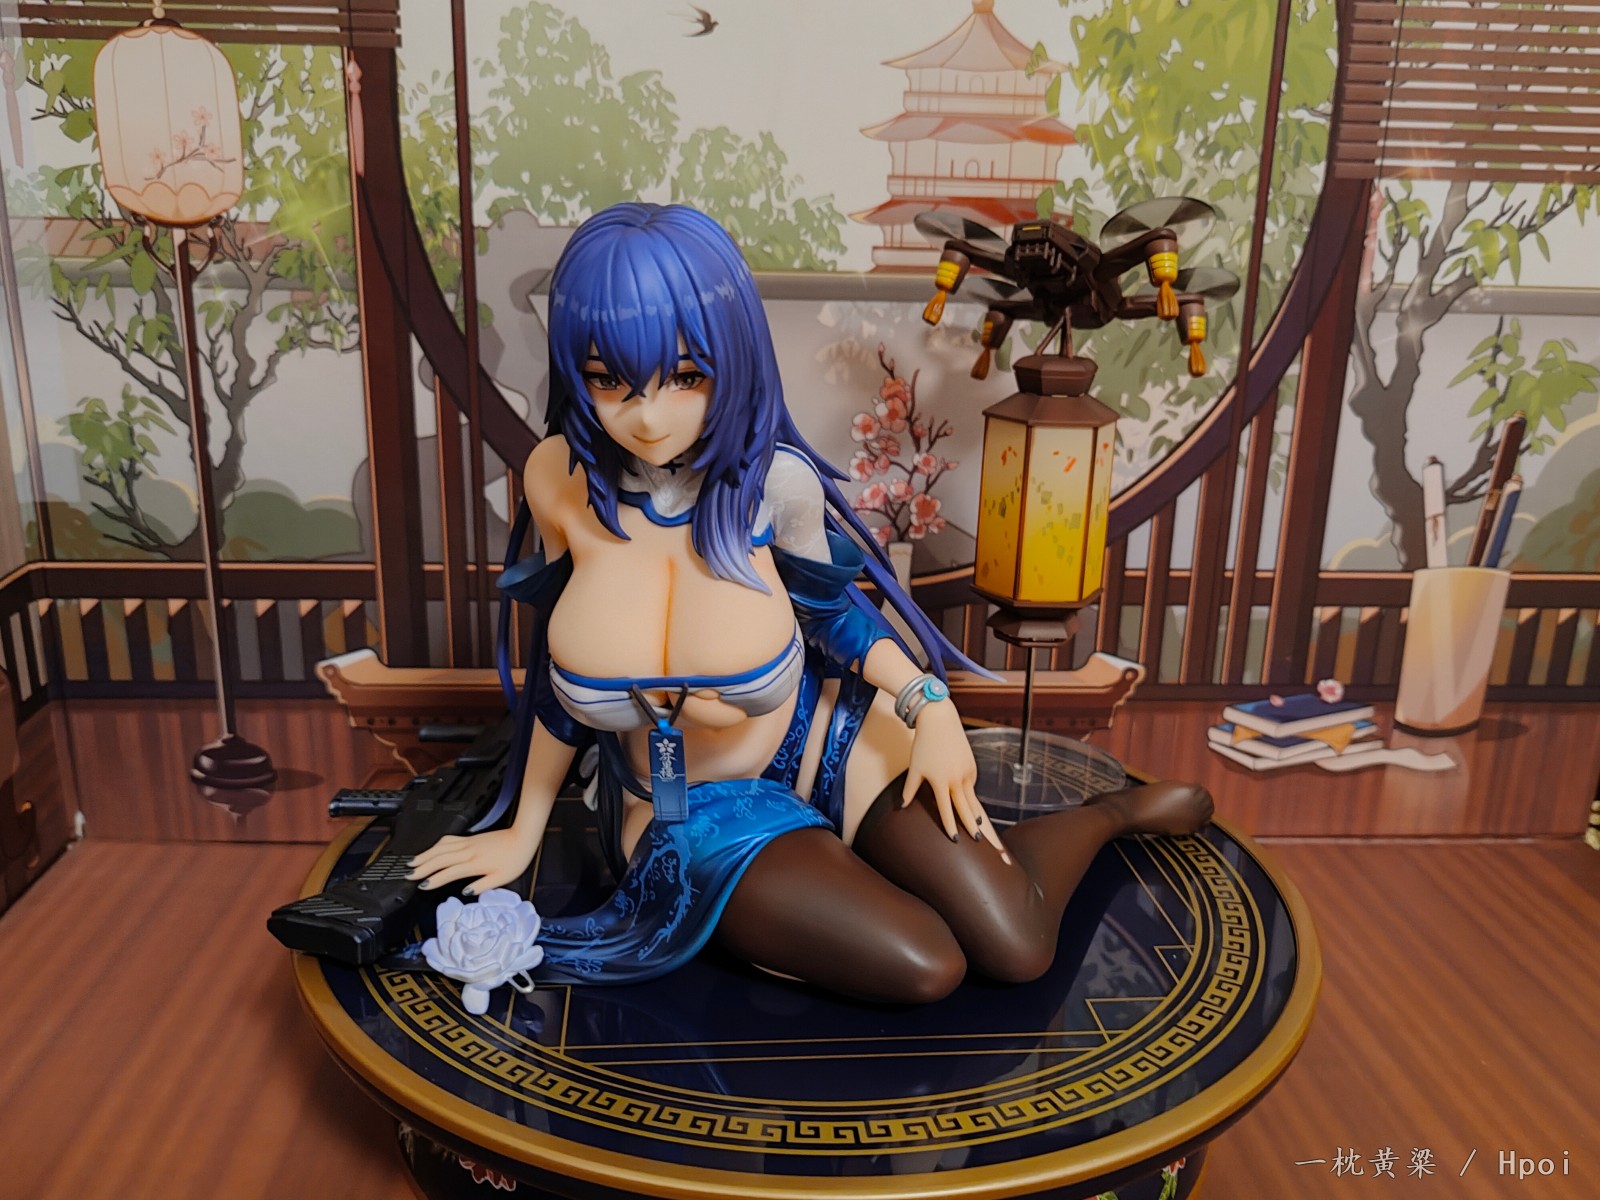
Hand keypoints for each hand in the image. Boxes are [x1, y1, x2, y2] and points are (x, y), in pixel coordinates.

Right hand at [408, 827, 538, 895]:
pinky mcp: (470, 838)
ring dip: (425, 855)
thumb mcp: (502, 879)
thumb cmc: (515, 859)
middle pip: (440, 859)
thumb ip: (482, 886)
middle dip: (423, 867)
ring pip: (441, 848)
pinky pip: (448, 840)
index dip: (434, 880)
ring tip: (412, 862)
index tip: (422, 886)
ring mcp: (468, 843)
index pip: (449, 872)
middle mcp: (468, 851)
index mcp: (475, 863)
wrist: (523, 837)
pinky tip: (430, 850)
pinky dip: (436, 845)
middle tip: (408, 875)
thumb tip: (465, 892)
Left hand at [901, 702, 1010, 862]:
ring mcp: (966, 772)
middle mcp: (956, 779)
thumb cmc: (923, 745)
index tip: (955, 838)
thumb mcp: (915, 768)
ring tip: (979, 824)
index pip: (947, 810)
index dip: (950, 825)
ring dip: (975, 812)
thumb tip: (902, 806)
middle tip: (978, 839)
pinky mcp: (972, 765)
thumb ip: (910, 789)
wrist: (940, 721)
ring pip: (972, 798)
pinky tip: (970, 800)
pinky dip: (970, 793)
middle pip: (966, 808)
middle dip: (972, 825)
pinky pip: (971, 784)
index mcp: (940, 782)